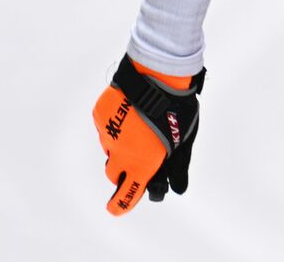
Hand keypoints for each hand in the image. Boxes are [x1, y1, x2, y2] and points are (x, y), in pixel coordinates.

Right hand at [92, 54, 205, 214]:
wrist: (157, 75)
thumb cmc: (176, 109)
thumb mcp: (182, 140)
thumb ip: (178, 167)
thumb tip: (178, 188)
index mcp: (140, 163)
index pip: (124, 196)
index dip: (121, 204)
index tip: (117, 208)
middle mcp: (119, 153)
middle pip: (114, 174)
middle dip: (123, 171)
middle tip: (138, 156)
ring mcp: (107, 134)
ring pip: (110, 148)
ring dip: (121, 144)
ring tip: (140, 125)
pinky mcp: (100, 116)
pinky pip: (106, 127)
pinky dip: (116, 124)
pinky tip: (131, 110)